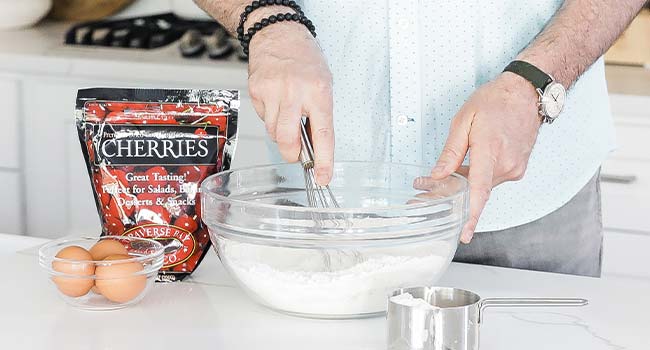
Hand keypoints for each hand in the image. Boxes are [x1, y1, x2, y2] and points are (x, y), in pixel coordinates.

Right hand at [247, 22, 333, 184]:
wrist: (279, 33)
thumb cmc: (305, 59)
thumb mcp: (324, 84)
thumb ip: (319, 115)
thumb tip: (314, 147)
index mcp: (319, 92)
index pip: (323, 134)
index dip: (324, 160)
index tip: (323, 177)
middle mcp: (295, 92)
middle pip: (288, 140)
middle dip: (291, 153)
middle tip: (296, 154)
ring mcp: (273, 91)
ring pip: (273, 132)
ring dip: (280, 132)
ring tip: (287, 112)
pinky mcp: (256, 91)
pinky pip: (262, 118)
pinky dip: (269, 116)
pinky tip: (275, 100)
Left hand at [430, 72, 541, 242]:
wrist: (527, 92)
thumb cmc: (495, 101)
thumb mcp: (464, 120)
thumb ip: (451, 151)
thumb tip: (438, 174)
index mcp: (490, 151)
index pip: (479, 191)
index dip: (470, 215)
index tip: (464, 234)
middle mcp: (506, 165)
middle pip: (475, 191)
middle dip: (450, 196)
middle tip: (421, 194)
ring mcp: (515, 168)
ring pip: (483, 186)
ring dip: (463, 186)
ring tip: (436, 181)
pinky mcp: (517, 168)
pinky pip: (492, 179)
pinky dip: (477, 178)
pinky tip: (463, 172)